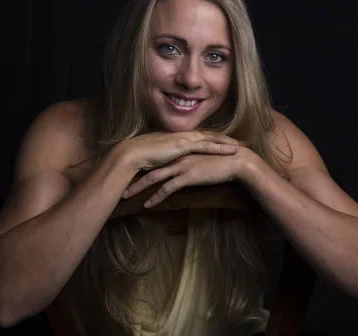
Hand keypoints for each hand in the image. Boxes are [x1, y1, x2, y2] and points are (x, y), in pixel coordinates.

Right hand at [119, 131, 240, 171]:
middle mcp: (184, 135)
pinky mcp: (183, 146)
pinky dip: (221, 147)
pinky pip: (207, 146)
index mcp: (179, 137)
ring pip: (212, 139)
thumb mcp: (159, 156)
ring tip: (243, 146)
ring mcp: (184, 139)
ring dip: (228, 142)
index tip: (228, 141)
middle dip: (226, 138)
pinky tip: (233, 150)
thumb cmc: (142, 157)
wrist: (132, 154)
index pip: (201, 137)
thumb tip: (174, 163)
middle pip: (210, 135)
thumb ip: (169, 157)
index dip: (215, 139)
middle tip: (242, 141)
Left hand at [122, 146, 249, 207]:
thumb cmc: (222, 162)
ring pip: (154, 178)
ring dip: (139, 188)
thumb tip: (183, 170)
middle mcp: (177, 157)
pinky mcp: (187, 176)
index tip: (130, 174)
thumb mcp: (202, 160)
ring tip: (127, 196)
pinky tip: (148, 205)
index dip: (142, 168)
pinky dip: (156, 197)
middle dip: (134, 177)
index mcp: (180, 152)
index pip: (156, 160)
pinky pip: (167, 188)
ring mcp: (181, 166)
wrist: (236, 162)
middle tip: (121, 186)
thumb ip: (191, 163)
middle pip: (150, 167)